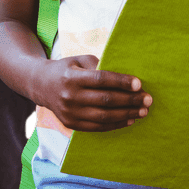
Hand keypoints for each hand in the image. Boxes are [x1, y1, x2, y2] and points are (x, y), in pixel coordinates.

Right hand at [33, 54, 151, 131]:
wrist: (41, 85)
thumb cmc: (67, 69)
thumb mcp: (79, 60)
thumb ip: (99, 65)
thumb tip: (124, 77)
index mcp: (72, 77)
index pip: (101, 80)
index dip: (121, 81)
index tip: (139, 83)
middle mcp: (70, 96)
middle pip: (105, 100)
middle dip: (130, 100)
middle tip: (148, 99)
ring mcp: (70, 113)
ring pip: (104, 116)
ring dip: (127, 114)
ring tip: (143, 111)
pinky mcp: (72, 124)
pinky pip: (98, 127)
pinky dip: (115, 124)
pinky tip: (129, 120)